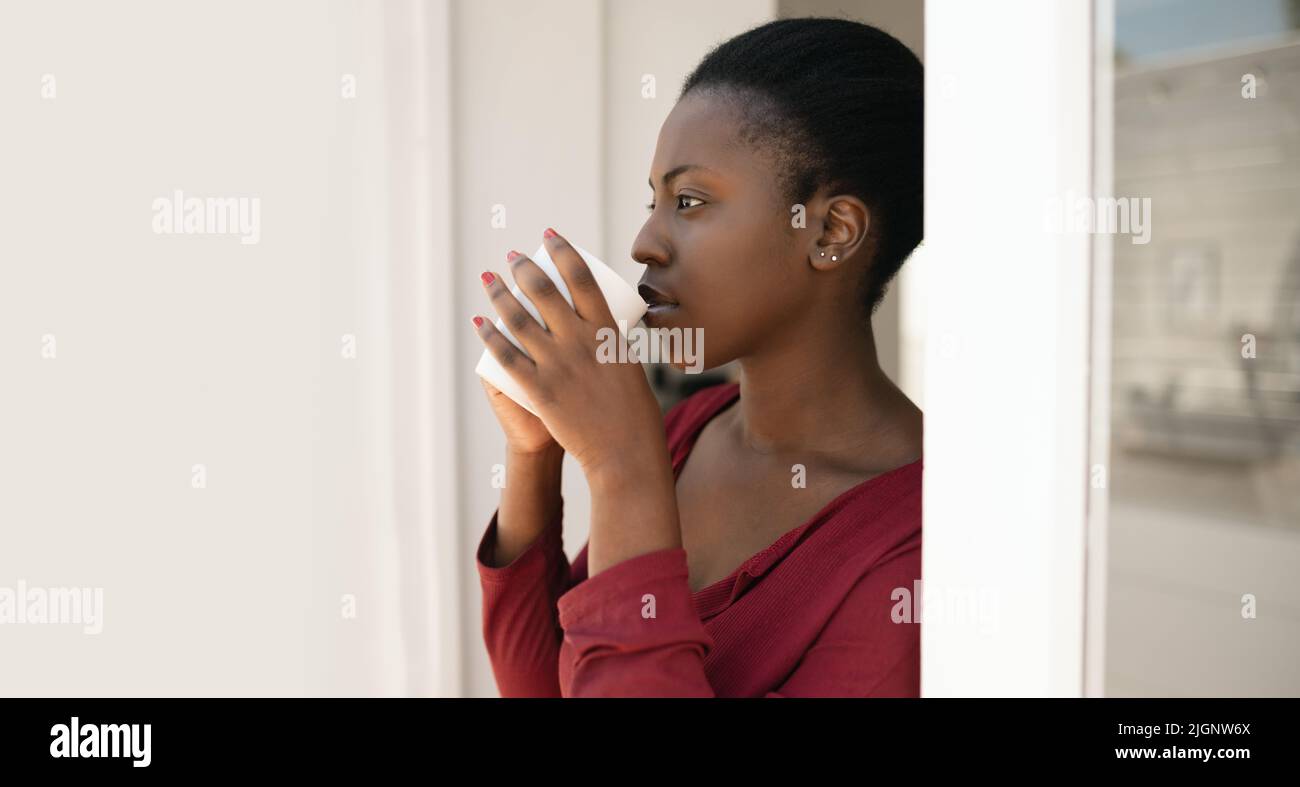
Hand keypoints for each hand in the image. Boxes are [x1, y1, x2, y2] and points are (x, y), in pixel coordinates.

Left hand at [470, 228, 668, 483]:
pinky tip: (479, 322)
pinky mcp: (539, 389)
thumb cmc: (634, 412)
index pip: (581, 277)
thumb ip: (609, 343)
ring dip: (499, 293)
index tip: (550, 235)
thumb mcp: (628, 364)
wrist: (624, 452)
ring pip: (518, 319)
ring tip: (490, 279)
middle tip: (512, 256)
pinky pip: (506, 356)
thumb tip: (598, 324)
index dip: (562, 250)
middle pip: (544, 291)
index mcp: (607, 330)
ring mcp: (557, 364)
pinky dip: (489, 335)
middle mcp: (580, 341)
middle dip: (523, 266)